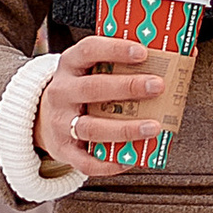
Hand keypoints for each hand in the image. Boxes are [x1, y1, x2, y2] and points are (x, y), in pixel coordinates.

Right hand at [34, 36, 167, 173]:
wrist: (42, 116)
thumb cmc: (79, 90)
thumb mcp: (88, 68)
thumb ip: (119, 63)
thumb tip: (170, 56)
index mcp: (70, 65)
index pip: (89, 50)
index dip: (115, 49)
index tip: (143, 52)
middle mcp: (61, 92)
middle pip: (93, 89)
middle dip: (128, 87)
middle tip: (157, 87)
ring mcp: (60, 122)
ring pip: (92, 128)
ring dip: (125, 129)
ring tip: (153, 127)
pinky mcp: (63, 149)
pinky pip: (85, 161)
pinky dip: (109, 164)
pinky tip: (131, 158)